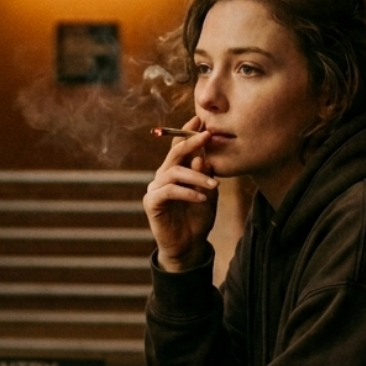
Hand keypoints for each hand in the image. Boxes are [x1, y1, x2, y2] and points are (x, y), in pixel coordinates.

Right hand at [144, 116, 218, 270]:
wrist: (189, 245)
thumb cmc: (198, 218)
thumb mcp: (208, 193)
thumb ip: (206, 175)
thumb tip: (203, 155)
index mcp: (177, 170)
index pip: (180, 146)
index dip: (188, 131)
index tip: (201, 119)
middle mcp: (163, 175)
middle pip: (175, 152)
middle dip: (191, 141)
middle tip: (207, 135)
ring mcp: (156, 188)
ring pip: (174, 172)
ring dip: (196, 176)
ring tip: (213, 187)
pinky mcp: (152, 202)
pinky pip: (169, 191)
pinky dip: (187, 192)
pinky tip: (201, 199)